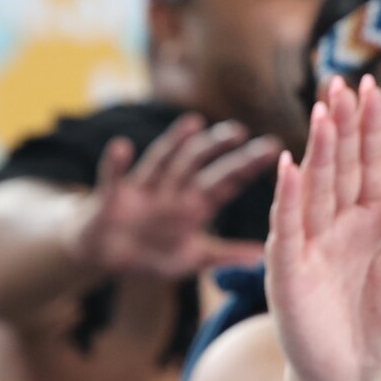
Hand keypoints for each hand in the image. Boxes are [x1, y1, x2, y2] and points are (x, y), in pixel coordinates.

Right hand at [69, 114, 276, 276]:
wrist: (107, 255)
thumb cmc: (152, 253)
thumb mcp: (193, 257)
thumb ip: (226, 255)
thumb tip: (264, 257)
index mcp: (195, 205)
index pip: (226, 181)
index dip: (247, 165)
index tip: (273, 147)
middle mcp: (172, 190)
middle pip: (198, 164)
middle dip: (218, 148)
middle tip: (240, 131)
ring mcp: (142, 189)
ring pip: (162, 161)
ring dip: (176, 142)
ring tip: (194, 123)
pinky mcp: (112, 197)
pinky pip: (113, 178)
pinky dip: (116, 164)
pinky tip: (122, 147)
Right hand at [265, 74, 380, 380]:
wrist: (358, 373)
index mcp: (370, 217)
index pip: (369, 161)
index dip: (369, 125)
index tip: (370, 84)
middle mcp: (336, 221)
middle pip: (338, 163)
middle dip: (340, 123)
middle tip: (339, 81)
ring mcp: (310, 241)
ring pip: (313, 186)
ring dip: (317, 149)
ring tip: (322, 110)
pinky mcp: (289, 269)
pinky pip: (287, 227)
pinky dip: (288, 197)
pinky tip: (290, 165)